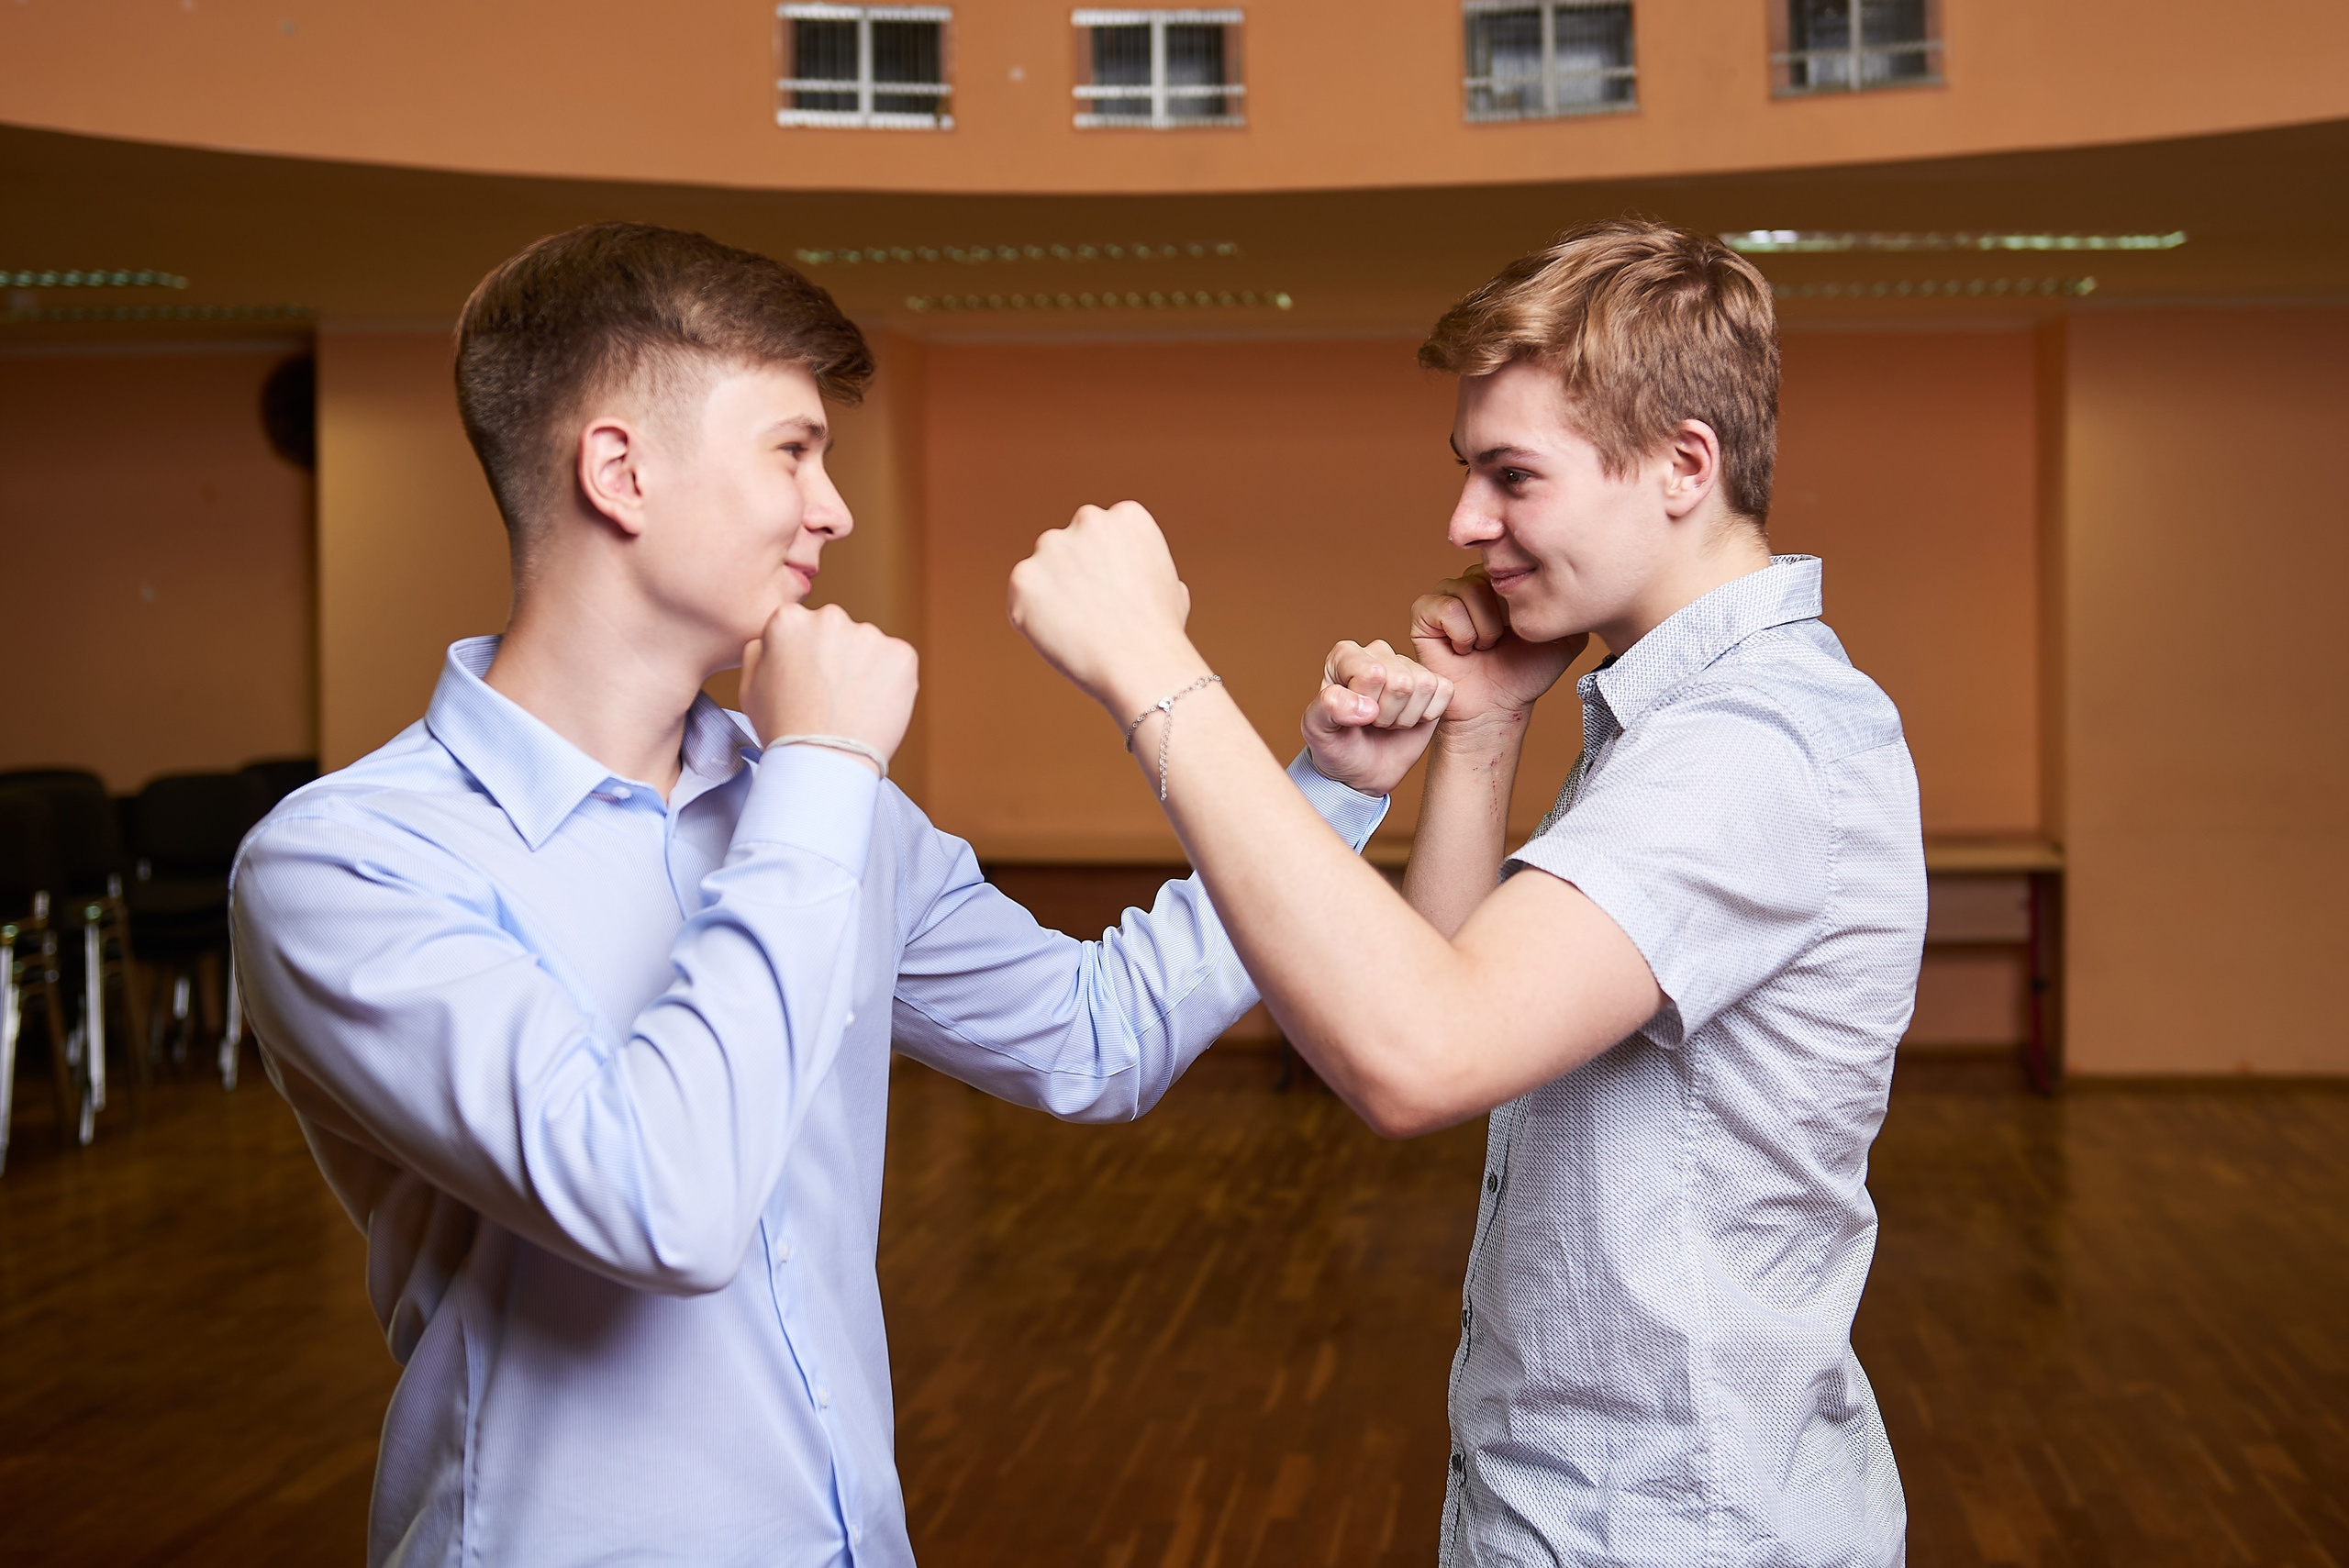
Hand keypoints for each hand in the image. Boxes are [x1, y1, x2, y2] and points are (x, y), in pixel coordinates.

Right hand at [739, 603, 918, 773]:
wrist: (823, 763)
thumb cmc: (783, 730)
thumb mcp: (750, 685)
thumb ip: (761, 650)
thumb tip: (775, 636)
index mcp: (789, 619)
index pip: (802, 626)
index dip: (805, 658)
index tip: (807, 682)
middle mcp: (830, 617)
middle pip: (837, 632)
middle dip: (836, 657)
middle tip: (830, 697)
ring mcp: (869, 635)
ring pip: (868, 648)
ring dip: (864, 669)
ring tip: (851, 707)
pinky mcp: (901, 655)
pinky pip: (897, 663)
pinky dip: (891, 682)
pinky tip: (873, 707)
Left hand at [1008, 501, 1208, 720]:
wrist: (1141, 663)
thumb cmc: (1159, 633)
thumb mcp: (1171, 586)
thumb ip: (1144, 568)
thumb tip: (1137, 577)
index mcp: (1127, 515)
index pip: (1102, 535)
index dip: (1106, 570)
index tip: (1114, 597)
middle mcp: (1088, 519)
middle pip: (1068, 547)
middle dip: (1074, 576)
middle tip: (1093, 615)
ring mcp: (1051, 546)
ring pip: (1042, 572)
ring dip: (1052, 596)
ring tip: (1080, 629)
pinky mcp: (1023, 578)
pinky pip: (1022, 600)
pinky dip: (1033, 620)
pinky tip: (1061, 637)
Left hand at [1304, 641, 1452, 795]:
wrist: (1360, 770)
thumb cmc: (1336, 745)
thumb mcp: (1316, 730)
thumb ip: (1328, 709)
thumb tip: (1366, 706)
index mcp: (1344, 655)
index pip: (1371, 674)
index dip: (1365, 705)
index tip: (1352, 715)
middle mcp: (1377, 652)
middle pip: (1401, 682)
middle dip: (1387, 715)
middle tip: (1371, 722)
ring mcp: (1407, 665)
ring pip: (1424, 686)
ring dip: (1406, 717)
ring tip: (1387, 721)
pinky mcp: (1433, 681)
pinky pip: (1444, 691)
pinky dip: (1428, 716)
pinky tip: (1409, 719)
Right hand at [1409, 568, 1584, 741]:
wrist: (1497, 707)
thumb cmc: (1525, 674)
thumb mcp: (1564, 636)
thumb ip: (1575, 608)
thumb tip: (1591, 582)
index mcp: (1502, 582)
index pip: (1512, 563)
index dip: (1521, 598)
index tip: (1522, 628)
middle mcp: (1472, 582)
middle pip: (1491, 573)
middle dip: (1504, 614)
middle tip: (1502, 640)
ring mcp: (1446, 595)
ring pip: (1469, 589)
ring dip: (1485, 628)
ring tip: (1484, 647)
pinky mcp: (1423, 613)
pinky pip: (1447, 608)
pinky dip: (1463, 634)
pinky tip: (1464, 650)